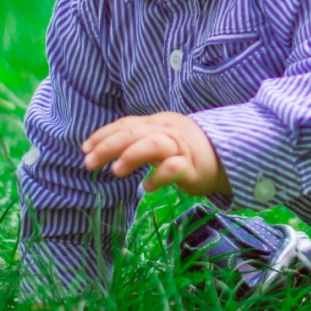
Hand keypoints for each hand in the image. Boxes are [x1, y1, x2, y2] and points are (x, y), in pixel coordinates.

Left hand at [82, 112, 230, 196]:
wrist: (225, 158)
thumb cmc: (187, 150)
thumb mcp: (161, 139)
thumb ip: (138, 141)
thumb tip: (104, 150)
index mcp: (157, 123)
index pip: (126, 124)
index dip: (104, 135)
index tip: (85, 148)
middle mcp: (167, 131)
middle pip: (134, 133)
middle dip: (108, 146)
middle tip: (89, 163)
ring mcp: (181, 148)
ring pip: (153, 145)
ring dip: (132, 156)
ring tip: (116, 171)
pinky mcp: (192, 167)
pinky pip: (174, 168)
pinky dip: (159, 177)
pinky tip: (146, 187)